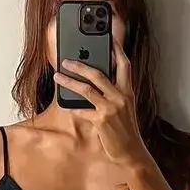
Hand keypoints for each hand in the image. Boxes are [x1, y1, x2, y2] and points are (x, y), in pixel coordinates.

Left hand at [54, 34, 151, 169]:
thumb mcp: (125, 108)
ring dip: (69, 82)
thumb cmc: (126, 130)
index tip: (109, 38)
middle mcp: (121, 97)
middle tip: (66, 61)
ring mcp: (111, 108)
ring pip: (86, 89)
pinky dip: (73, 108)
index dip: (117, 50)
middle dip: (80, 65)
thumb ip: (114, 94)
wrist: (131, 151)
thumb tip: (95, 83)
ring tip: (58, 77)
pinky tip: (65, 105)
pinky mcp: (101, 121)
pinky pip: (82, 111)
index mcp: (128, 92)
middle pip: (98, 74)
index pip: (124, 65)